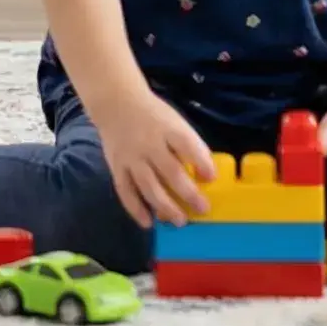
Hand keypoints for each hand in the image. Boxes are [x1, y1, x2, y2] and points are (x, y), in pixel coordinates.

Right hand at [88, 91, 215, 228]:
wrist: (115, 103)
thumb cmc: (153, 116)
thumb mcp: (175, 122)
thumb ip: (188, 146)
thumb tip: (205, 176)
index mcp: (168, 129)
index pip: (187, 145)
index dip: (201, 162)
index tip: (210, 178)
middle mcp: (149, 144)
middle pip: (170, 172)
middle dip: (188, 193)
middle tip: (202, 209)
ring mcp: (131, 157)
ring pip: (148, 186)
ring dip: (165, 206)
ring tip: (179, 221)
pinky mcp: (116, 167)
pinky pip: (125, 191)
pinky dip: (136, 209)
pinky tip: (148, 222)